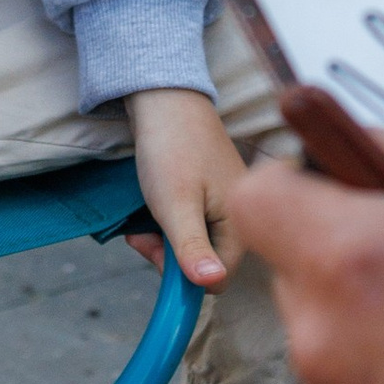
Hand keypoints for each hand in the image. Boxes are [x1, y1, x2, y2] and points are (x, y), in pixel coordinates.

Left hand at [122, 87, 253, 289]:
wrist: (164, 98)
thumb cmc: (171, 150)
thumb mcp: (176, 206)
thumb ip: (193, 248)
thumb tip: (211, 285)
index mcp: (241, 222)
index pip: (216, 279)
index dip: (182, 275)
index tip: (153, 248)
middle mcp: (240, 216)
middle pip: (204, 262)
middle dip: (169, 254)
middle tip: (142, 232)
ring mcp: (226, 203)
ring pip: (194, 242)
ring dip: (164, 238)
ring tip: (144, 217)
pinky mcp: (211, 193)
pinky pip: (192, 222)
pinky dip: (169, 220)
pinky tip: (154, 204)